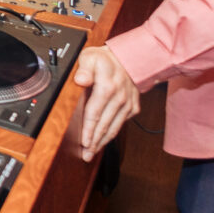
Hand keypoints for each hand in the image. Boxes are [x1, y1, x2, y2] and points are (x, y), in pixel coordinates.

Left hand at [72, 46, 140, 160]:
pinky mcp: (133, 108)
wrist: (128, 58)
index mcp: (107, 87)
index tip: (85, 143)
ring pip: (114, 127)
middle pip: (105, 125)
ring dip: (103, 142)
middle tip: (86, 155)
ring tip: (93, 153)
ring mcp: (127, 104)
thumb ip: (84, 69)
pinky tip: (104, 140)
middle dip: (95, 142)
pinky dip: (112, 133)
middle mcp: (119, 98)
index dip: (89, 130)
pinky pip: (121, 124)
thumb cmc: (105, 59)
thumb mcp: (90, 57)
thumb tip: (80, 80)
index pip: (95, 113)